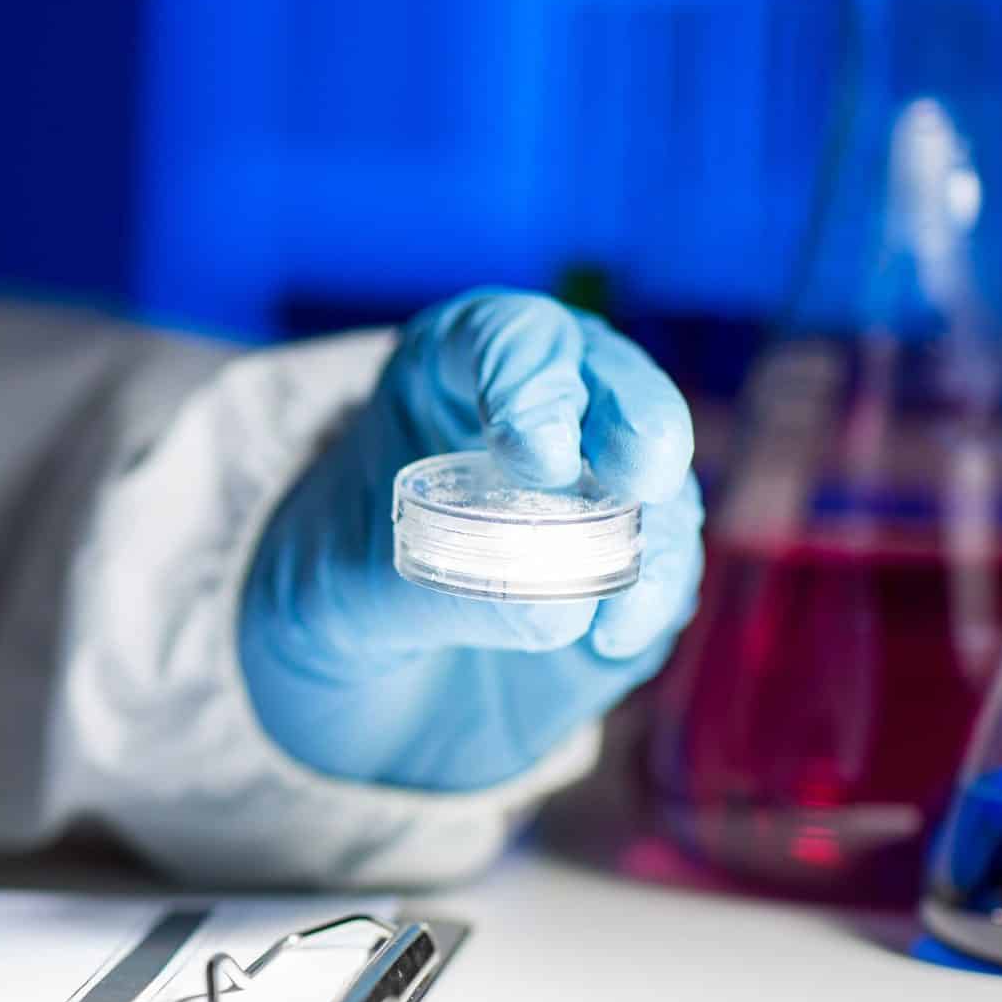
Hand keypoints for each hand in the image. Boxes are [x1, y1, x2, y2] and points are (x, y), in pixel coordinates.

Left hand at [239, 289, 703, 788]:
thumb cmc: (333, 590)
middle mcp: (539, 402)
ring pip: (655, 473)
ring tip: (608, 606)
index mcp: (449, 369)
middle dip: (638, 416)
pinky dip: (653, 596)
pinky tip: (608, 640)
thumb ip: (437, 595)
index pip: (504, 336)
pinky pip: (667, 559)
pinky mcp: (631, 554)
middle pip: (611, 378)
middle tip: (642, 473)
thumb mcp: (347, 592)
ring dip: (650, 528)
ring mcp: (595, 475)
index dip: (529, 380)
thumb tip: (561, 609)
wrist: (360, 665)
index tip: (536, 456)